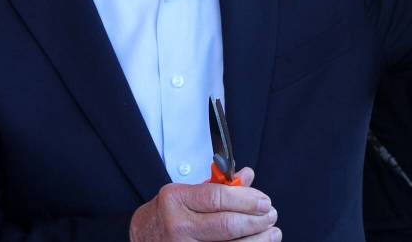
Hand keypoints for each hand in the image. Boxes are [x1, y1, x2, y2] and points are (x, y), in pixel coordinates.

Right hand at [130, 167, 280, 240]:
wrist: (139, 239)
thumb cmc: (166, 215)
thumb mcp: (186, 193)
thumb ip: (218, 186)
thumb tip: (247, 176)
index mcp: (176, 199)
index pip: (217, 197)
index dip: (246, 200)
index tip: (264, 201)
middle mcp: (177, 225)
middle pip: (226, 225)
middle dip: (256, 220)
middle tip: (271, 215)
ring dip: (257, 240)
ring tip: (272, 233)